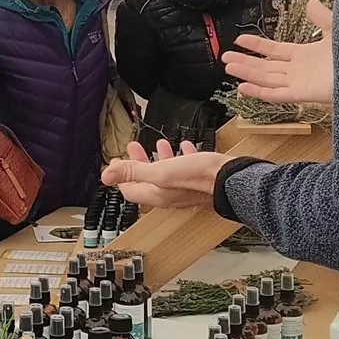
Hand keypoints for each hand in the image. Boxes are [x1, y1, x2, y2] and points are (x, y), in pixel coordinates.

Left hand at [101, 140, 228, 208]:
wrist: (232, 180)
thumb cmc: (198, 176)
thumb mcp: (160, 171)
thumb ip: (133, 172)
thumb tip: (105, 175)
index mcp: (156, 194)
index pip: (130, 190)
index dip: (120, 176)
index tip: (117, 161)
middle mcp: (169, 195)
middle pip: (147, 180)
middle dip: (138, 162)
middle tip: (133, 147)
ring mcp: (184, 189)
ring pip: (167, 173)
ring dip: (160, 158)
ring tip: (160, 143)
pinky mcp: (199, 182)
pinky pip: (186, 169)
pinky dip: (181, 157)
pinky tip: (185, 146)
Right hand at [221, 0, 333, 105]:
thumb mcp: (337, 29)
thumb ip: (321, 18)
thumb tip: (310, 2)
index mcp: (304, 55)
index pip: (274, 50)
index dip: (257, 45)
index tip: (238, 40)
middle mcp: (298, 70)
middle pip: (265, 66)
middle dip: (245, 61)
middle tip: (224, 56)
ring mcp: (299, 83)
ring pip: (266, 79)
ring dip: (247, 73)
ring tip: (227, 67)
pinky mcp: (303, 95)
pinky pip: (276, 95)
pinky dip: (259, 92)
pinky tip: (243, 87)